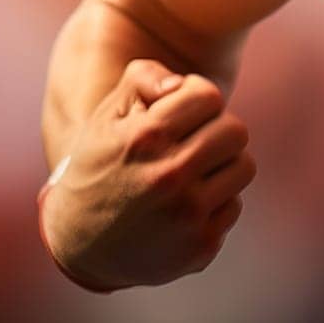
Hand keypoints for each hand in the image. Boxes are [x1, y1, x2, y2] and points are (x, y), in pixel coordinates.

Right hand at [39, 59, 255, 289]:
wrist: (80, 242)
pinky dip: (215, 203)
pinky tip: (184, 207)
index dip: (196, 99)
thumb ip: (143, 77)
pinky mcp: (201, 246)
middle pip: (235, 131)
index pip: (209, 96)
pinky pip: (235, 205)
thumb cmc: (100, 165)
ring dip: (222, 165)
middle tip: (191, 142)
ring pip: (243, 166)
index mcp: (145, 138)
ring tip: (191, 172)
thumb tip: (181, 84)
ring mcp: (187, 216)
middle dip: (215, 130)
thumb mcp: (108, 115)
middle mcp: (168, 177)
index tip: (181, 113)